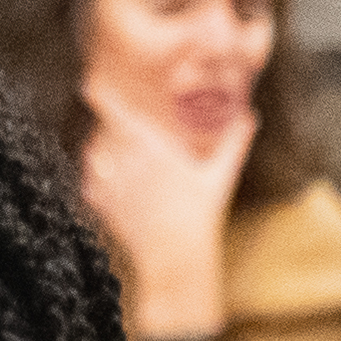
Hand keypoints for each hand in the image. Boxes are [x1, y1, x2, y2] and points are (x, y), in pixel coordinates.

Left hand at [82, 74, 252, 326]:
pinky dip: (96, 177)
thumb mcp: (220, 177)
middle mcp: (124, 161)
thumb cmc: (200, 216)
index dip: (98, 96)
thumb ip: (233, 144)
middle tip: (114, 123)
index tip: (90, 84)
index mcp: (151, 148)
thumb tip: (251, 117)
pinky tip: (111, 180)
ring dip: (100, 149)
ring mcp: (110, 182)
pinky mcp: (102, 203)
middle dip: (106, 126)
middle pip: (102, 131)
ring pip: (93, 153)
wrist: (174, 256)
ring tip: (114, 152)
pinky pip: (90, 180)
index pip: (115, 114)